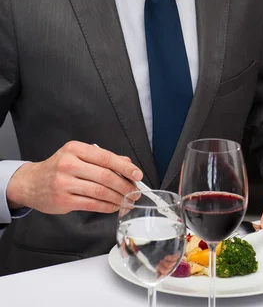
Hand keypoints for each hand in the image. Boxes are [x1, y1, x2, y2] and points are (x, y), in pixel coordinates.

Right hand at [6, 141, 142, 213]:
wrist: (31, 183)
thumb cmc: (58, 167)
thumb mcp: (78, 155)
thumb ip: (102, 158)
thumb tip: (127, 164)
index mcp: (75, 149)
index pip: (106, 157)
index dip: (125, 167)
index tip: (137, 174)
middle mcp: (69, 164)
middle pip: (105, 176)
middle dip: (124, 185)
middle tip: (135, 191)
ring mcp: (65, 183)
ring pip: (100, 191)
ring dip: (118, 198)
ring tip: (127, 200)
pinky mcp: (63, 200)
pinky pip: (91, 204)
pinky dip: (106, 206)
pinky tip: (113, 206)